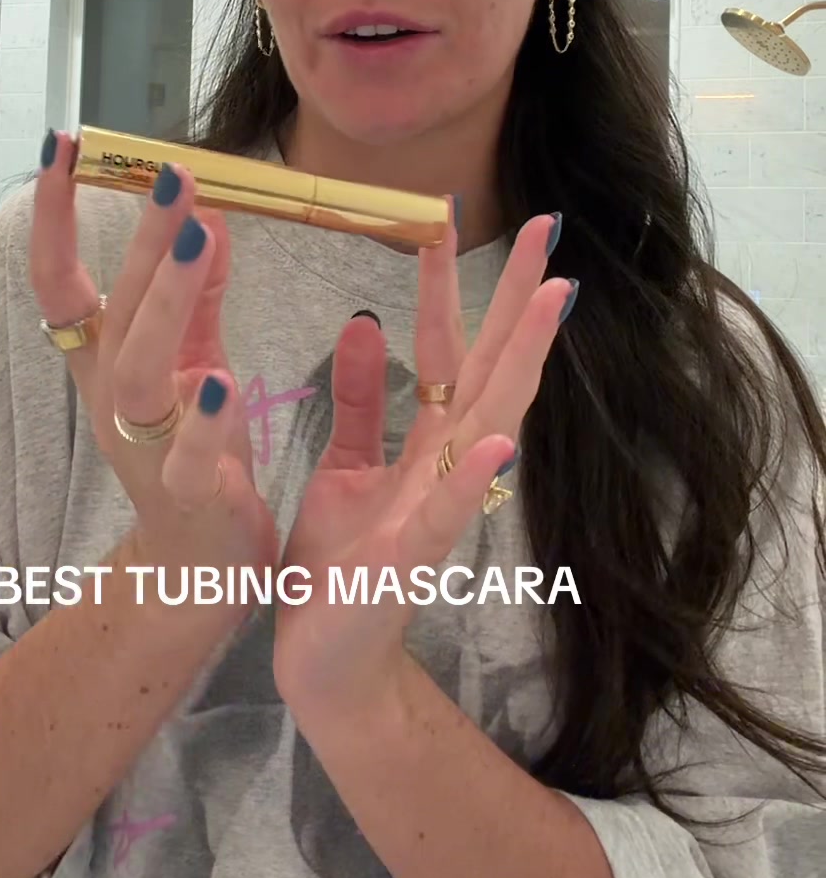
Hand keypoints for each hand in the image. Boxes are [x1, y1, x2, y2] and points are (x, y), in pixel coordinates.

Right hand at [29, 131, 275, 573]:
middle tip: (175, 174)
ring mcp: (147, 451)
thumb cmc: (199, 457)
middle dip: (142, 241)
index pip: (65, 281)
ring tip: (203, 240)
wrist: (203, 572)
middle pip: (113, 313)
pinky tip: (223, 384)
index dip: (55, 216)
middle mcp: (116, 401)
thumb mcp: (194, 364)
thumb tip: (204, 215)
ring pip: (142, 371)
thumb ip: (197, 298)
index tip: (62, 146)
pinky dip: (203, 425)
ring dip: (168, 303)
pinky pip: (189, 461)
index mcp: (109, 364)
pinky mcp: (191, 500)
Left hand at [272, 203, 573, 711]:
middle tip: (549, 227)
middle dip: (516, 299)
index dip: (448, 284)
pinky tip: (500, 439)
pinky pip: (449, 510)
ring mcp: (439, 508)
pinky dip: (475, 475)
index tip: (451, 215)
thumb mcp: (344, 467)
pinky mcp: (414, 556)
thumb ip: (360, 403)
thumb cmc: (338, 567)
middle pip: (488, 367)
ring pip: (490, 421)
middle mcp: (446, 466)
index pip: (443, 347)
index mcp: (423, 445)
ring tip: (552, 301)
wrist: (325, 661)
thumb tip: (367, 324)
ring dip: (521, 362)